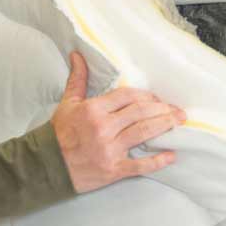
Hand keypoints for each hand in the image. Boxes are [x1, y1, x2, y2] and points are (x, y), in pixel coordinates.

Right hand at [49, 52, 184, 192]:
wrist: (47, 165)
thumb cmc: (58, 133)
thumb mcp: (68, 103)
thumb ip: (78, 79)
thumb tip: (78, 55)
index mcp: (94, 109)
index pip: (128, 96)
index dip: (146, 96)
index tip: (157, 98)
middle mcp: (103, 128)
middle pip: (141, 112)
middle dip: (162, 109)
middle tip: (177, 110)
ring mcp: (110, 149)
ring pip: (144, 133)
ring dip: (165, 126)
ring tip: (178, 122)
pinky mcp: (113, 170)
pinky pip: (140, 165)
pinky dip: (158, 161)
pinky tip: (171, 155)